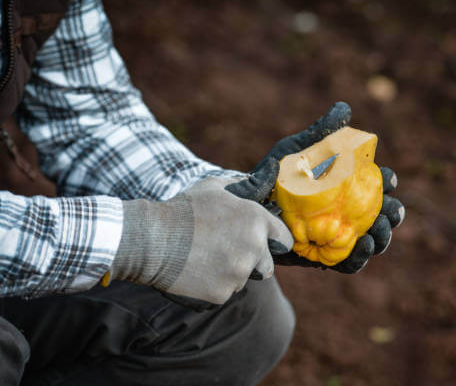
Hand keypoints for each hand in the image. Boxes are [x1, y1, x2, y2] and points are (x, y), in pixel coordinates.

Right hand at [110, 159, 292, 304]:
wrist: (152, 239)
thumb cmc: (184, 210)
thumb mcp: (214, 187)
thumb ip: (241, 186)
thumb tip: (257, 180)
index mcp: (257, 221)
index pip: (285, 239)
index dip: (276, 242)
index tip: (269, 244)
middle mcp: (254, 248)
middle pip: (267, 266)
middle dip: (253, 261)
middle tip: (228, 252)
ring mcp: (239, 273)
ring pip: (244, 279)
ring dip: (231, 273)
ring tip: (205, 259)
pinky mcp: (222, 293)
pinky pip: (225, 292)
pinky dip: (214, 286)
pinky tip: (197, 271)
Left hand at [251, 101, 405, 272]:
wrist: (247, 206)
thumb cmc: (275, 176)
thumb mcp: (296, 150)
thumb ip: (321, 132)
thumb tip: (344, 108)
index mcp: (348, 186)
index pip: (377, 184)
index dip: (388, 182)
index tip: (388, 179)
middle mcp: (348, 211)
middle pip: (382, 214)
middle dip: (392, 212)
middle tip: (391, 210)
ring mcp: (338, 235)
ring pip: (372, 240)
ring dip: (382, 236)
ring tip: (378, 232)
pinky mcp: (325, 256)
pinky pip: (350, 262)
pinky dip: (361, 256)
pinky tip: (363, 245)